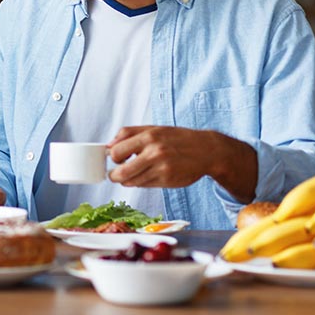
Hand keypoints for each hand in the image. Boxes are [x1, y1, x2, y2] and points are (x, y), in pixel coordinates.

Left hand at [107, 126, 255, 197]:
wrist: (207, 150)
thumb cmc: (177, 138)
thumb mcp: (153, 129)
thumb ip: (128, 134)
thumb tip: (107, 146)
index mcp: (148, 137)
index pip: (116, 151)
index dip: (112, 157)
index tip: (115, 158)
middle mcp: (154, 153)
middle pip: (121, 172)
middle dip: (114, 175)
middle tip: (115, 174)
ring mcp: (162, 169)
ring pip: (132, 182)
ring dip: (127, 180)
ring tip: (132, 174)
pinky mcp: (167, 181)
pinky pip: (144, 185)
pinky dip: (139, 183)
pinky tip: (145, 176)